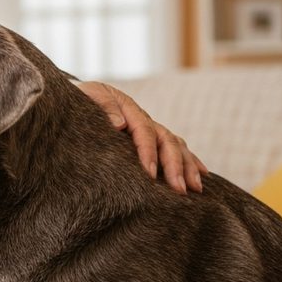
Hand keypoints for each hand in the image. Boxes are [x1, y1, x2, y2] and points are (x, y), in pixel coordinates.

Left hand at [76, 81, 208, 194]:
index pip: (144, 131)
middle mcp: (143, 118)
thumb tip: (119, 123)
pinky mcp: (151, 136)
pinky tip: (202, 174)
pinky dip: (190, 159)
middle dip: (175, 165)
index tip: (149, 173)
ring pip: (175, 144)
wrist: (79, 93)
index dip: (148, 152)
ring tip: (195, 188)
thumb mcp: (87, 95)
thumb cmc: (80, 99)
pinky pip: (175, 146)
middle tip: (179, 189)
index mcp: (128, 109)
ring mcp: (150, 126)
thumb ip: (102, 106)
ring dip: (187, 166)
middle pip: (166, 140)